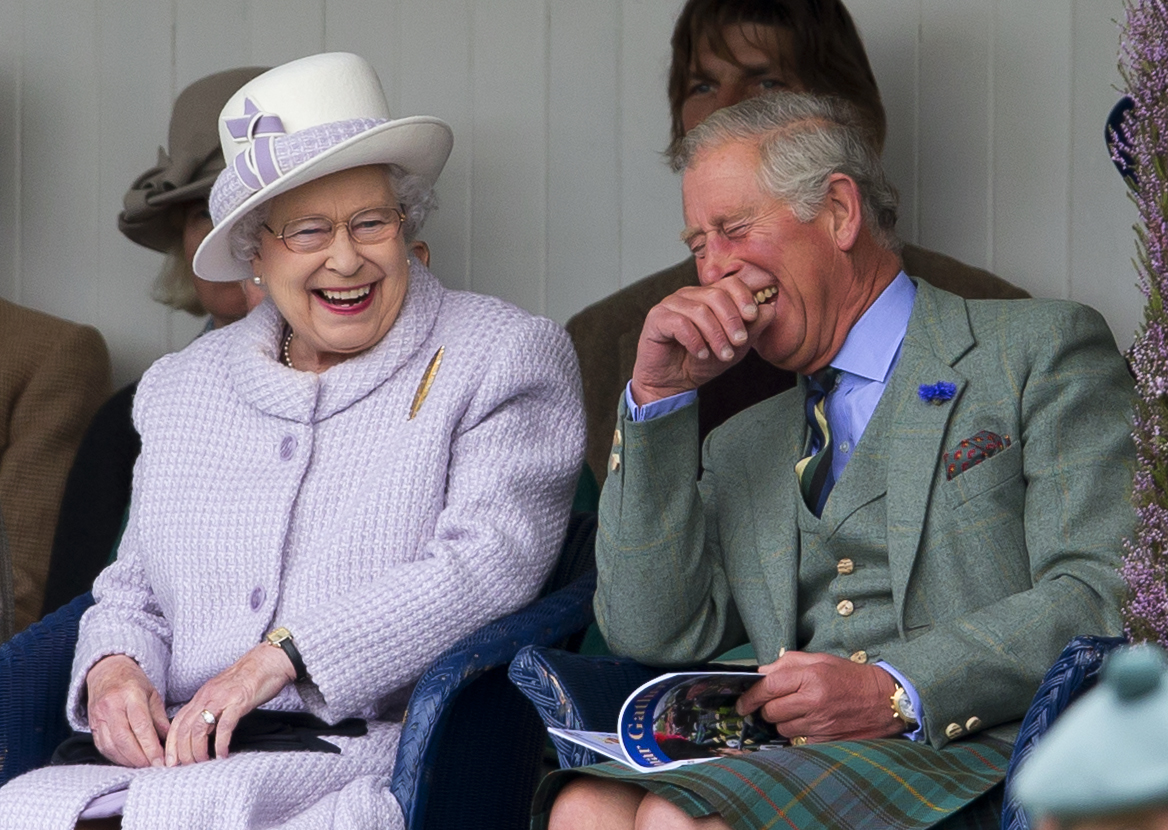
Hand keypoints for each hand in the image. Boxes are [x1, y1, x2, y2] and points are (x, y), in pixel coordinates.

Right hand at [86, 654, 169, 767]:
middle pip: (124, 739)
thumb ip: (159, 717)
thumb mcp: (152, 694)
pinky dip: (116, 757)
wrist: (106, 672)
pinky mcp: (91, 726)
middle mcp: (111, 706)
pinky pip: (102, 747)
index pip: (141, 726)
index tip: (161, 761)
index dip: (151, 747)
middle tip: (154, 767)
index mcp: (130, 695)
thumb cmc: (133, 682)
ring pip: (111, 746)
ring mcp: (98, 716)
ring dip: (128, 761)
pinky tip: (128, 761)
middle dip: (140, 758)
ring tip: (144, 766)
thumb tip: (169, 740)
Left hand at [165, 643, 295, 764]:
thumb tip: (204, 729)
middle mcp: (207, 696)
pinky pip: (224, 726)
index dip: (171, 744)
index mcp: (202, 695)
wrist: (268, 661)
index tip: (171, 760)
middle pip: (184, 728)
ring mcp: (222, 699)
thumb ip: (212, 708)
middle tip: (185, 766)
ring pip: (199, 729)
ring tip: (202, 762)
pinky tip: (222, 753)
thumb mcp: (223, 692)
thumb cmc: (250, 677)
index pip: (178, 722)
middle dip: (182, 751)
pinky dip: (221, 743)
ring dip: (198, 750)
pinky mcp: (238, 702)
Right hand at [629, 276, 776, 403]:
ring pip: (699, 310)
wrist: (673, 383)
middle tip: (740, 342)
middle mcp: (689, 295)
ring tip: (723, 354)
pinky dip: (695, 340)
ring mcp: (670, 304)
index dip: (743, 297)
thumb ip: (752, 328)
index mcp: (708, 296)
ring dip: (716, 335)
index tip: (753, 317)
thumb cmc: (701, 362)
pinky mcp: (656, 318)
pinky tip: (701, 354)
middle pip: (716, 294)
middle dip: (732, 320)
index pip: (730, 283)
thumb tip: (769, 309)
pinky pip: (679, 323)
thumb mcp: (735, 347)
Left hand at [735, 651, 903, 743]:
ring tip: (797, 712)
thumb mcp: (820, 660)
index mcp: (811, 676)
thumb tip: (761, 672)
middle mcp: (814, 701)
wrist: (884, 701)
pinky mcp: (827, 741)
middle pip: (770, 711)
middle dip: (767, 708)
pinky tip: (808, 724)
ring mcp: (821, 724)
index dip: (750, 696)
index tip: (742, 702)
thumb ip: (788, 663)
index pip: (768, 687)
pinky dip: (798, 734)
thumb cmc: (850, 677)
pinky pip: (798, 741)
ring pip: (782, 729)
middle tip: (776, 703)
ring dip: (782, 722)